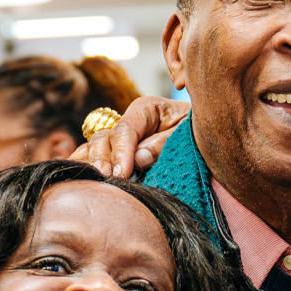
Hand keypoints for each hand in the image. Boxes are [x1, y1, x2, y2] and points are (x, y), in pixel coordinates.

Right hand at [70, 95, 189, 177]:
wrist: (210, 136)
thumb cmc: (201, 133)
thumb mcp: (189, 133)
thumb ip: (164, 144)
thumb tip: (139, 158)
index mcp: (146, 109)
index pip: (126, 130)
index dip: (121, 152)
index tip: (122, 172)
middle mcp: (129, 122)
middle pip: (105, 138)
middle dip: (103, 158)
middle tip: (106, 178)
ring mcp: (121, 138)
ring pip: (95, 147)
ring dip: (91, 164)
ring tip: (92, 181)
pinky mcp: (119, 155)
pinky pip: (96, 157)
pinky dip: (86, 165)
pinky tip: (81, 177)